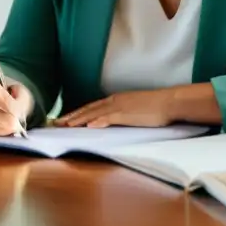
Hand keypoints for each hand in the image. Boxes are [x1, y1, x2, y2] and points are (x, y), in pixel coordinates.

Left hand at [56, 89, 174, 128]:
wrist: (169, 102)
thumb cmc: (155, 108)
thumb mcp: (134, 110)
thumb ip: (122, 114)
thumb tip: (112, 122)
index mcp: (116, 100)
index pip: (92, 107)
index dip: (77, 113)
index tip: (64, 119)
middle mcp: (114, 101)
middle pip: (88, 109)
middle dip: (71, 116)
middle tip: (56, 123)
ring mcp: (119, 106)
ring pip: (94, 113)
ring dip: (78, 119)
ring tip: (65, 125)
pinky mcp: (127, 113)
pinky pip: (109, 117)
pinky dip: (98, 120)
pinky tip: (89, 125)